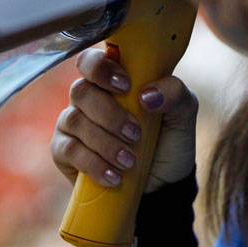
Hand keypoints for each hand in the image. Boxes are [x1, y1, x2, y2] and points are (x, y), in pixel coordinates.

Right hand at [49, 46, 197, 192]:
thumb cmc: (168, 140)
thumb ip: (174, 93)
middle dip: (109, 114)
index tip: (126, 86)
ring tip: (130, 161)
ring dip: (105, 142)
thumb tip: (146, 94)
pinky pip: (68, 150)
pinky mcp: (64, 152)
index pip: (91, 61)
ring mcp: (73, 124)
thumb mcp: (183, 114)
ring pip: (74, 120)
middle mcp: (88, 98)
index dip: (102, 69)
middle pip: (80, 90)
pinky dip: (94, 163)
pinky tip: (114, 176)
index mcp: (113, 80)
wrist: (162, 185)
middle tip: (135, 133)